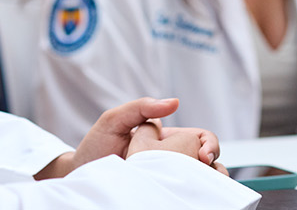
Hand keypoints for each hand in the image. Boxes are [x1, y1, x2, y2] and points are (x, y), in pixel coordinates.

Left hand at [35, 97, 225, 178]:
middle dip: (216, 163)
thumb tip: (174, 102)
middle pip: (208, 159)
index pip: (201, 138)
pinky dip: (197, 194)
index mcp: (166, 139)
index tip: (203, 154)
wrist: (81, 174)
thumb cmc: (95, 146)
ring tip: (206, 185)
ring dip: (211, 180)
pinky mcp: (161, 189)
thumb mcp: (114, 119)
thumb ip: (141, 107)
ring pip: (201, 179)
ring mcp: (166, 175)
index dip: (209, 143)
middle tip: (206, 168)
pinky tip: (193, 194)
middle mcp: (171, 157)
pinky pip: (184, 192)